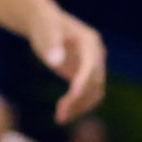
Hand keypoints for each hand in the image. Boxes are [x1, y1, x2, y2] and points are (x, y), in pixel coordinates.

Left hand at [33, 5, 107, 121]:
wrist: (46, 23)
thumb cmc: (45, 25)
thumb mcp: (46, 32)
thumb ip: (51, 44)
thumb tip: (57, 62)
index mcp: (90, 42)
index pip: (91, 65)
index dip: (83, 81)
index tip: (72, 96)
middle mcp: (96, 55)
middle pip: (95, 82)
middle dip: (80, 99)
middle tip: (59, 115)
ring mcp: (92, 66)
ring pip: (95, 92)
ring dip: (80, 106)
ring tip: (59, 118)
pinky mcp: (84, 75)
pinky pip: (88, 94)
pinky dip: (78, 106)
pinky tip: (62, 114)